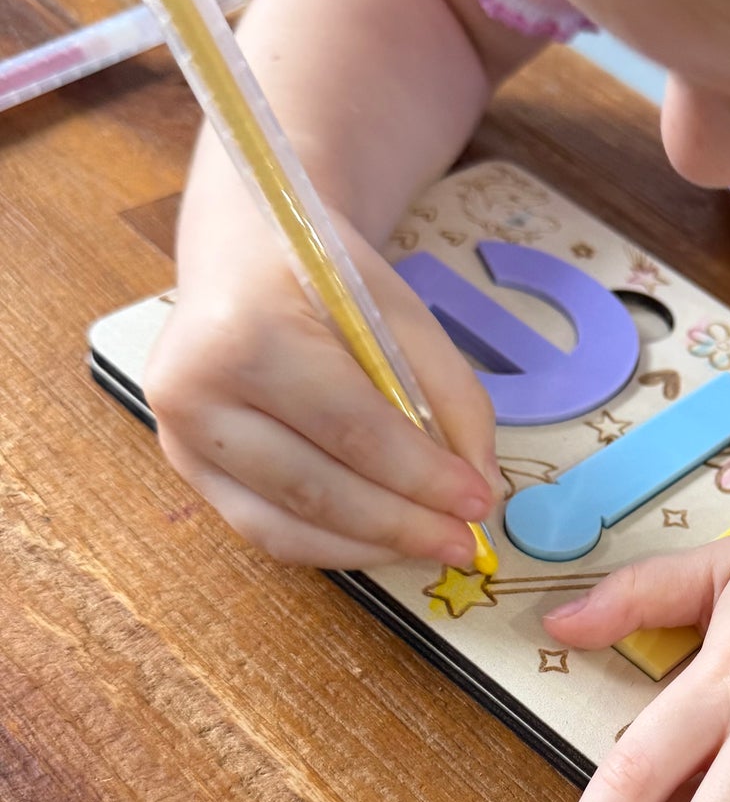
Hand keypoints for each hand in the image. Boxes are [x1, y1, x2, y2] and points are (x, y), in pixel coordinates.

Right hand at [147, 209, 505, 567]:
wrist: (238, 253)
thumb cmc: (324, 277)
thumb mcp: (400, 314)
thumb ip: (449, 397)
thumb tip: (480, 487)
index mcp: (248, 334)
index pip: (352, 430)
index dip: (422, 477)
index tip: (480, 502)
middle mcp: (194, 391)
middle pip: (316, 489)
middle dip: (402, 525)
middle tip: (465, 543)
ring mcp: (178, 437)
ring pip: (286, 526)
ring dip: (370, 547)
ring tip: (433, 546)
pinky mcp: (185, 467)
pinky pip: (265, 529)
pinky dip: (333, 546)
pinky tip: (384, 541)